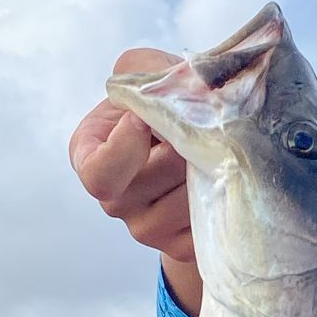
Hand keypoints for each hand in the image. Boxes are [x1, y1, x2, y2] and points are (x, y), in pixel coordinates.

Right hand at [69, 49, 201, 313]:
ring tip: (220, 147)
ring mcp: (146, 229)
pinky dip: (225, 197)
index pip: (98, 173)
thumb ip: (144, 69)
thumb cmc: (168, 104)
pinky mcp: (180, 246)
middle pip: (154, 181)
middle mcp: (114, 200)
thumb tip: (168, 87)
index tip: (146, 121)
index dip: (124, 150)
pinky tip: (227, 176)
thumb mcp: (148, 74)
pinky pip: (209, 224)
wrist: (200, 144)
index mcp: (90, 157)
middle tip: (207, 124)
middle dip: (185, 147)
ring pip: (188, 202)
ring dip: (211, 170)